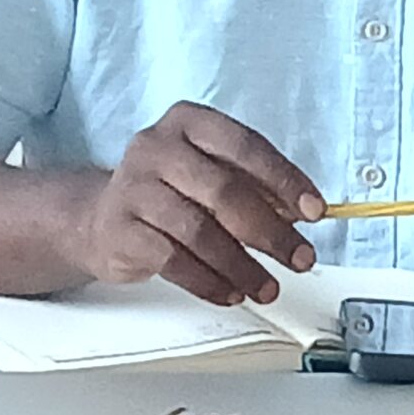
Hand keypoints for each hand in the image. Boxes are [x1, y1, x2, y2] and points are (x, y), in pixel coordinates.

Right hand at [68, 103, 323, 305]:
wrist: (98, 217)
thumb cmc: (169, 191)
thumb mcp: (210, 173)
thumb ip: (252, 186)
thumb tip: (300, 215)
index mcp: (189, 122)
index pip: (246, 146)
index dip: (285, 180)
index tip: (315, 210)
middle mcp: (157, 147)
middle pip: (226, 191)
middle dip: (271, 231)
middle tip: (300, 258)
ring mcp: (134, 187)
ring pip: (201, 232)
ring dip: (242, 266)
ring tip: (267, 287)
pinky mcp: (121, 229)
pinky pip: (174, 261)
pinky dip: (209, 282)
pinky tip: (230, 292)